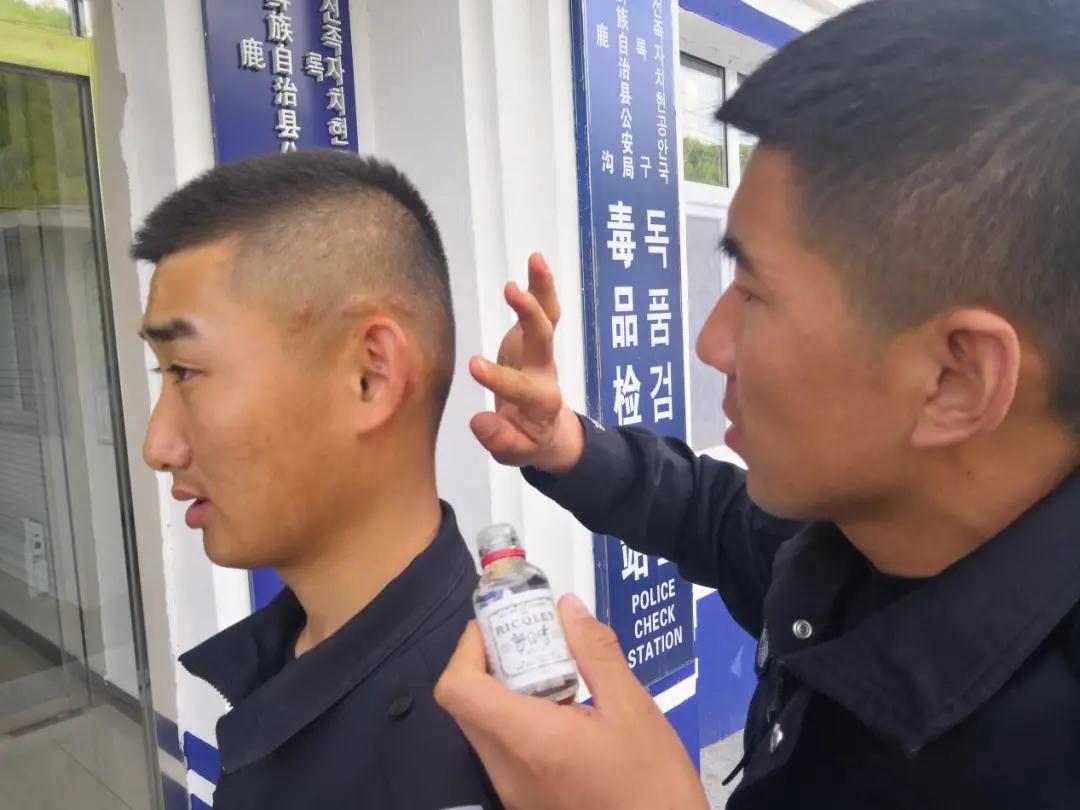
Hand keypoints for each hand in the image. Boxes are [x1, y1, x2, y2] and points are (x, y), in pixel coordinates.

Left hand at [434, 594, 708, 809]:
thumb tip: (567, 609)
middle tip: (530, 640)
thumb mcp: (632, 708)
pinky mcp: (525, 804)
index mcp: (527, 740)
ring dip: (504, 692)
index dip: (468, 647)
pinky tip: (565, 713)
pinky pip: (503, 751)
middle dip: (489, 663)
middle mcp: (506, 769)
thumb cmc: (652, 783)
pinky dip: (518, 721)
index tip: (501, 625)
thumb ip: (595, 653)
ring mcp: (512, 792)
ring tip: (554, 672)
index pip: (458, 689)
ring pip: (483, 729)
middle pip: (466, 706)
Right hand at [470, 253, 583, 472]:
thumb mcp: (513, 453)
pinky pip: (544, 311)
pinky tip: (535, 260)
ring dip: (542, 291)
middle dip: (529, 317)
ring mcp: (541, 353)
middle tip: (512, 292)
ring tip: (535, 261)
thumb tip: (479, 421)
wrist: (548, 432)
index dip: (498, 378)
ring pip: (548, 319)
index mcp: (538, 403)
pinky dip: (540, 286)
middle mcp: (544, 372)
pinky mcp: (535, 341)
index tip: (473, 366)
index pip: (519, 388)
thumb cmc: (527, 442)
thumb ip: (499, 439)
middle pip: (542, 342)